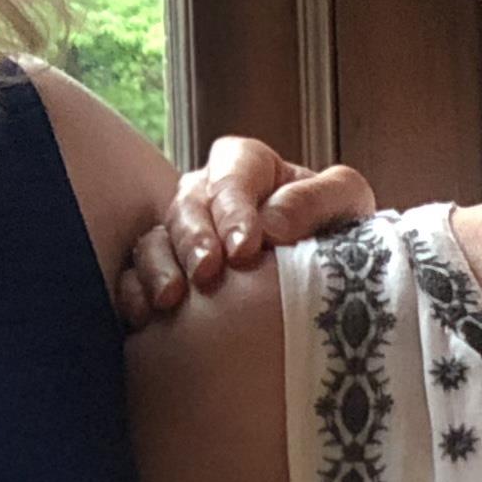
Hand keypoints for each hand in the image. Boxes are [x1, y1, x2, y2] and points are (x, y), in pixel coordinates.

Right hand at [118, 140, 381, 321]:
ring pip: (156, 237)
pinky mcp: (165, 271)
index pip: (233, 171)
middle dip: (194, 238)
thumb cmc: (338, 232)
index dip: (233, 206)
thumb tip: (272, 223)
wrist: (325, 283)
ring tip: (171, 299)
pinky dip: (135, 291)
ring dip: (161, 266)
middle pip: (187, 203)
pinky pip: (134, 274)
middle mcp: (208, 195)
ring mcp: (182, 234)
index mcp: (251, 168)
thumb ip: (317, 200)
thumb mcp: (346, 204)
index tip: (245, 250)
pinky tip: (145, 313)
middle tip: (207, 273)